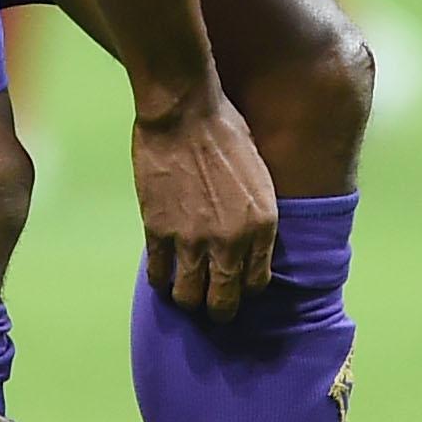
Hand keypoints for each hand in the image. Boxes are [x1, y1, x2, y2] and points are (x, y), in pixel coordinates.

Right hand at [132, 88, 277, 320]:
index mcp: (263, 224)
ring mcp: (193, 240)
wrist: (184, 111)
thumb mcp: (258, 175)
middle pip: (224, 302)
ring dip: (187, 298)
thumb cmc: (226, 131)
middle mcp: (231, 240)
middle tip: (211, 308)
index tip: (236, 286)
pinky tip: (162, 274)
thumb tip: (246, 242)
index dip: (245, 288)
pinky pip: (159, 275)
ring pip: (189, 297)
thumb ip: (254, 214)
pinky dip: (160, 279)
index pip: (257, 283)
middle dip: (219, 310)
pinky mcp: (159, 232)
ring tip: (184, 293)